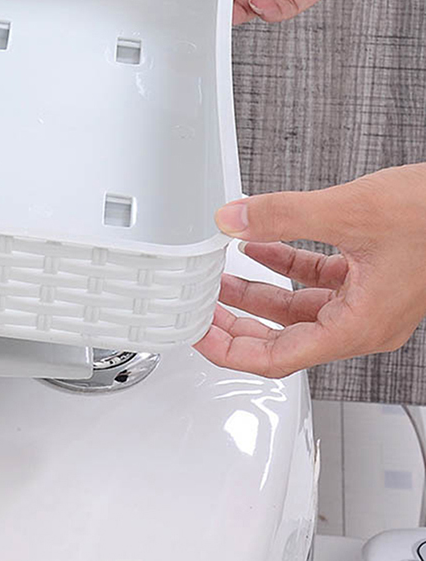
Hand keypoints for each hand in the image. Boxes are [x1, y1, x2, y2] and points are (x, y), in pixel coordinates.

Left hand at [194, 164, 425, 377]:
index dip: (231, 350)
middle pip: (281, 336)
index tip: (199, 337)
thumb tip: (233, 219)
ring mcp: (366, 300)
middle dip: (236, 320)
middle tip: (199, 306)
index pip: (277, 358)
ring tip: (217, 275)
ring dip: (255, 290)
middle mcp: (362, 321)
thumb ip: (283, 215)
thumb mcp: (349, 211)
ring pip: (296, 307)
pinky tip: (258, 247)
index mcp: (358, 326)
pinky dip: (284, 265)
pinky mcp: (369, 276)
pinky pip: (316, 281)